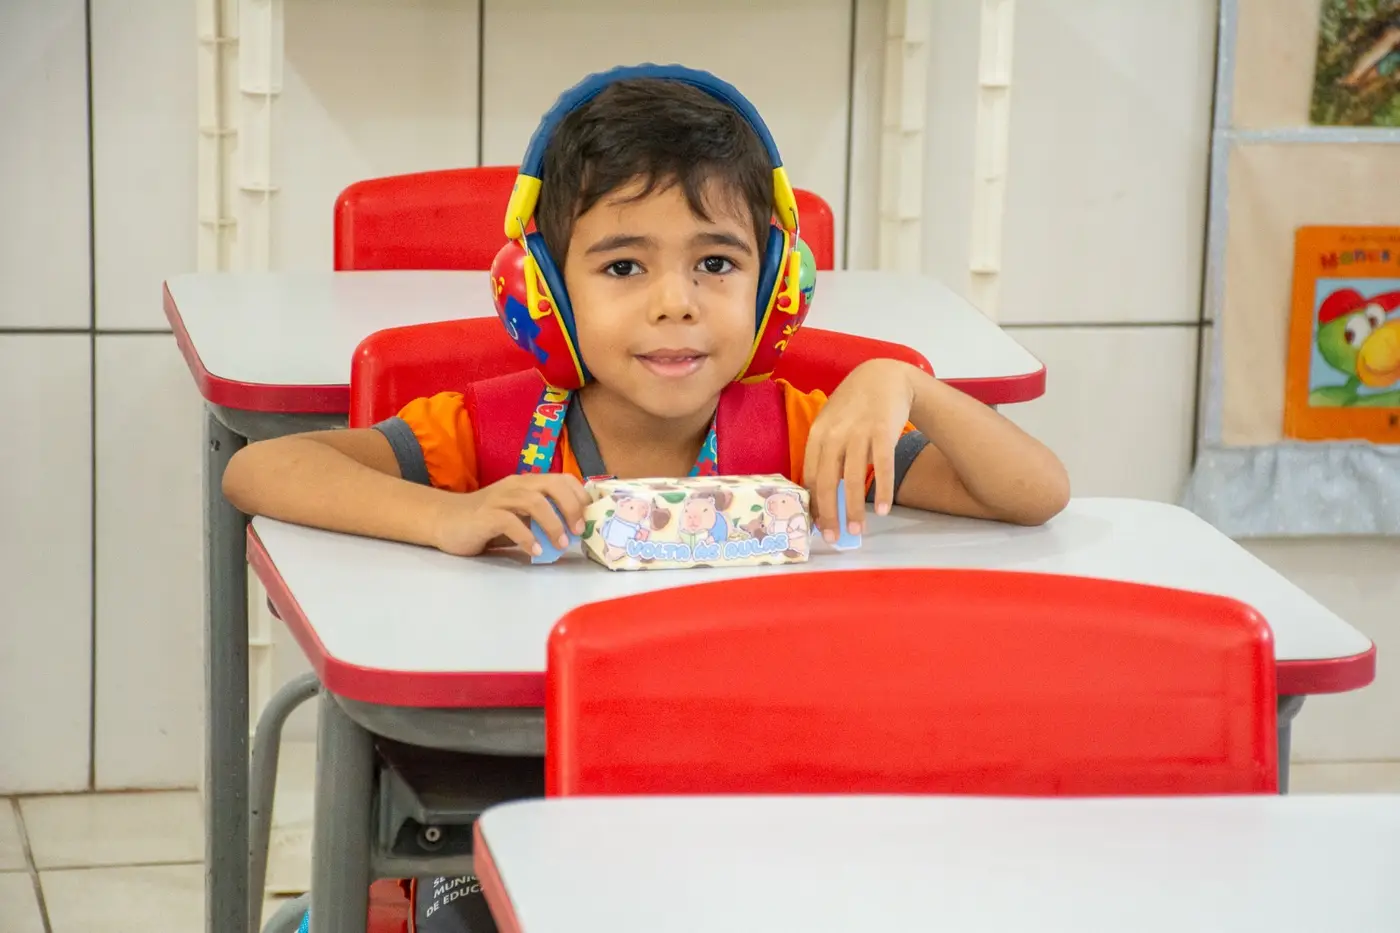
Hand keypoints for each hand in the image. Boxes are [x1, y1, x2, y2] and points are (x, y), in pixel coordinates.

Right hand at [431, 474, 589, 556]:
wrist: (445, 521)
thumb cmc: (487, 521)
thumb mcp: (520, 516)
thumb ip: (543, 518)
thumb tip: (575, 532)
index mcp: (528, 483)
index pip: (562, 479)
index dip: (580, 497)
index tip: (590, 518)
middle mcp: (516, 485)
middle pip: (553, 486)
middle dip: (572, 507)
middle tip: (579, 531)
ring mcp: (500, 498)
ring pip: (534, 502)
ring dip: (553, 524)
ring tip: (561, 545)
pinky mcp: (485, 515)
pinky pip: (510, 522)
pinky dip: (527, 538)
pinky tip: (536, 552)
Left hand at [803, 359, 915, 540]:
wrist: (884, 376)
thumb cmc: (855, 405)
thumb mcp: (832, 423)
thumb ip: (826, 453)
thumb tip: (823, 493)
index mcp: (817, 434)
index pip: (809, 477)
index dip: (812, 504)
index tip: (816, 526)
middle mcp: (834, 434)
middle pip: (826, 482)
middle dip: (829, 515)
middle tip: (833, 538)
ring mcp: (859, 433)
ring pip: (852, 480)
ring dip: (854, 509)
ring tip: (856, 531)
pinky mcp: (883, 432)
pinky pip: (882, 467)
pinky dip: (882, 490)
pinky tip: (883, 510)